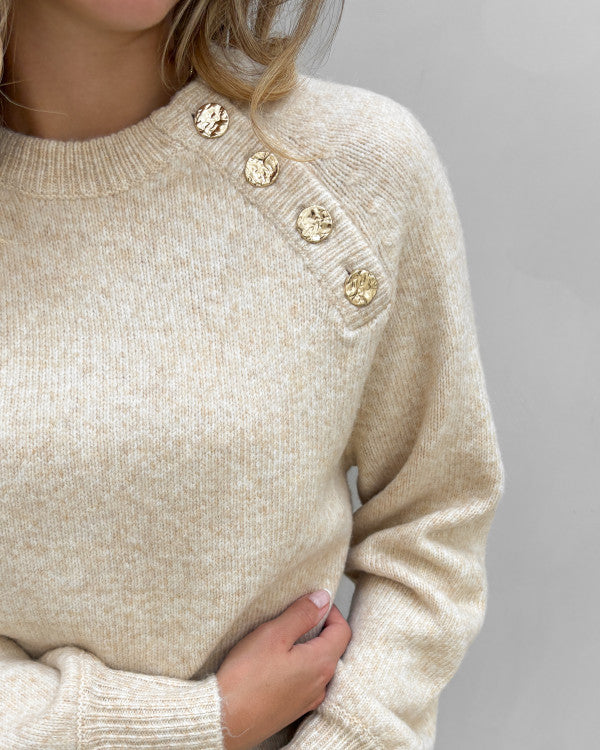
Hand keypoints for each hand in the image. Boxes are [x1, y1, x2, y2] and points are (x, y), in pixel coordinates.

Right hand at [216, 591, 351, 749]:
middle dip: (320, 628)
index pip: (342, 631)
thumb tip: (323, 598)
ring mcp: (308, 700)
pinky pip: (306, 681)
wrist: (224, 719)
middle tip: (297, 616)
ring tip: (284, 637)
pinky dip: (299, 666)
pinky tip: (278, 663)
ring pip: (319, 665)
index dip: (331, 612)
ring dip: (308, 647)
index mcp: (321, 663)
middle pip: (333, 648)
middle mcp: (320, 684)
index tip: (314, 603)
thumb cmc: (246, 677)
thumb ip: (302, 614)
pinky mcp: (293, 709)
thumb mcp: (274, 634)